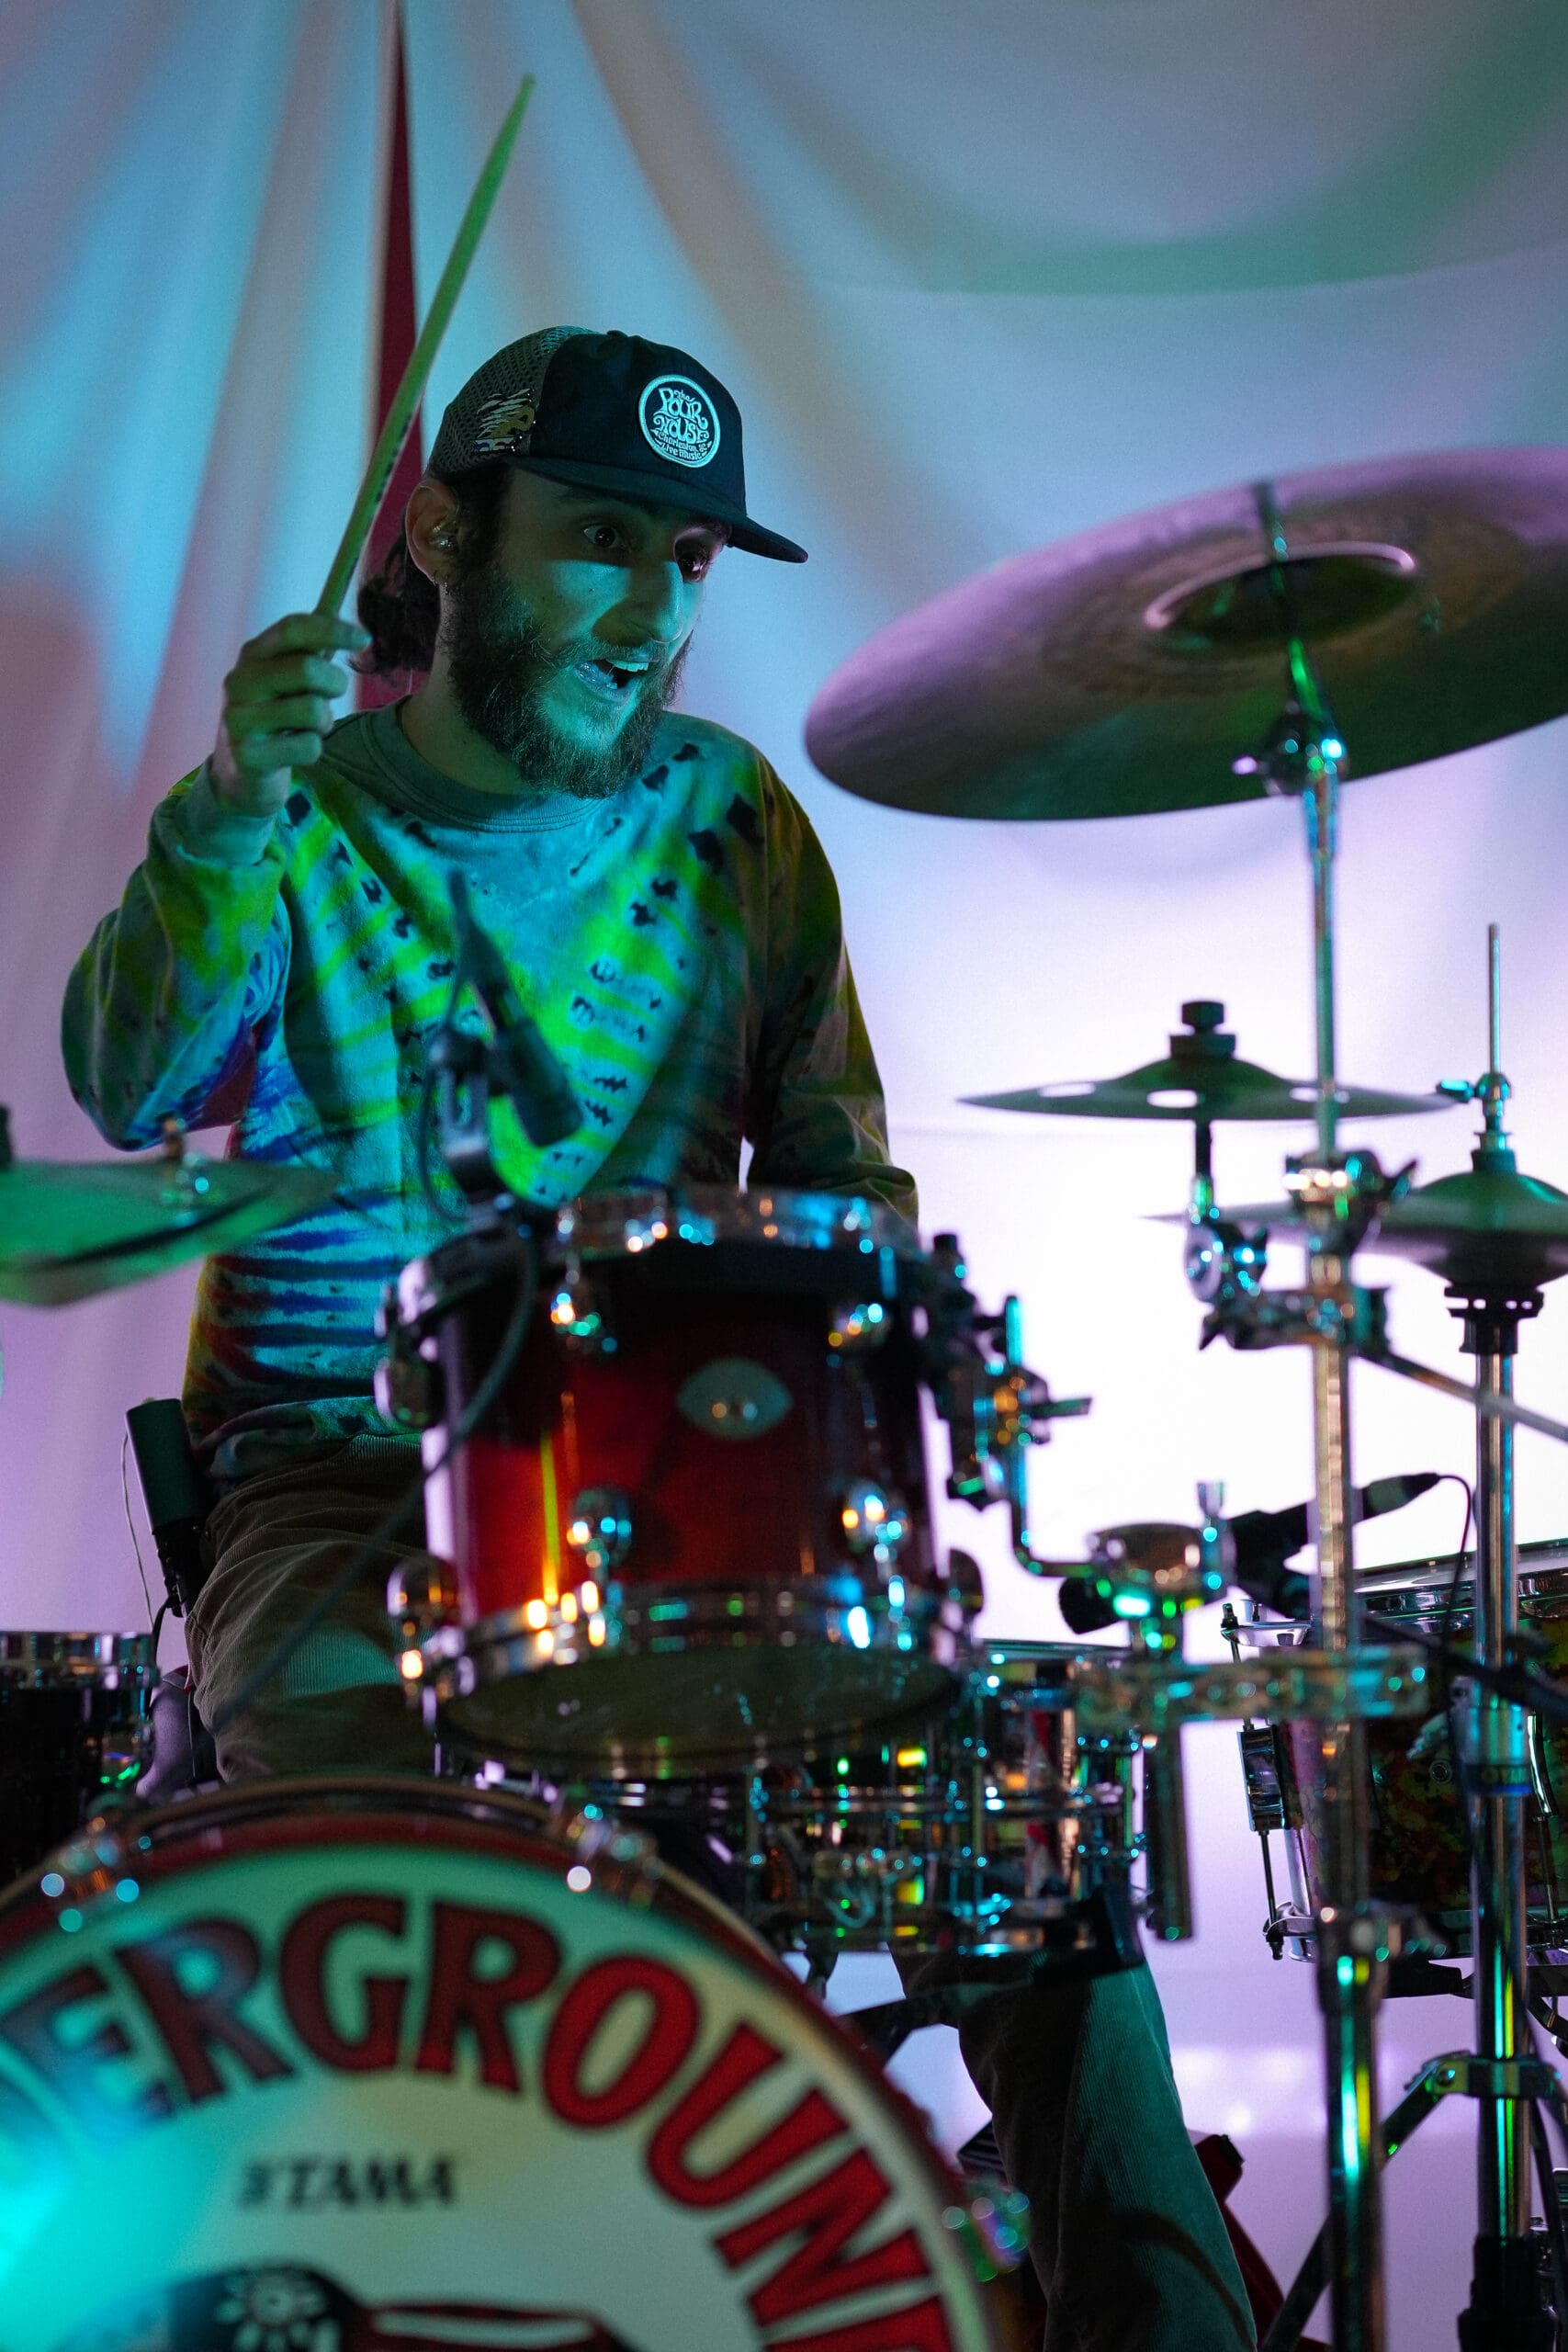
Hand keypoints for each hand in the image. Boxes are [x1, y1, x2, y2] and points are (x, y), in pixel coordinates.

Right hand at [211, 613, 370, 816]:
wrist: (239, 772)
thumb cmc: (275, 716)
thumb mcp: (285, 679)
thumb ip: (309, 651)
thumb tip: (346, 621)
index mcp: (251, 655)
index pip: (292, 628)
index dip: (332, 629)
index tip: (364, 638)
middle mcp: (239, 682)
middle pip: (308, 669)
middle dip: (334, 683)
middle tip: (331, 696)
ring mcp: (239, 719)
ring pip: (313, 710)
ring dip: (324, 722)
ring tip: (308, 728)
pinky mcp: (248, 755)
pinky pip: (309, 747)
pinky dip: (312, 750)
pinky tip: (293, 752)